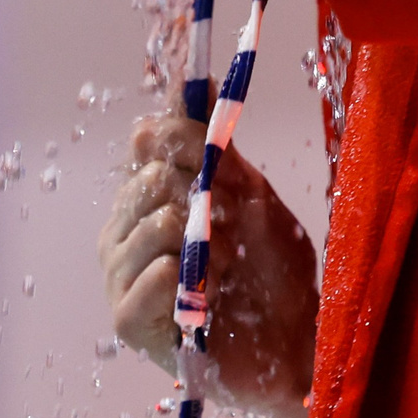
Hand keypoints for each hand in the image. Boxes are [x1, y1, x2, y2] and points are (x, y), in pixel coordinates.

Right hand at [98, 115, 318, 417]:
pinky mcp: (129, 320)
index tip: (225, 163)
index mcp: (146, 197)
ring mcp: (120, 276)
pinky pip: (154, 274)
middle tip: (236, 229)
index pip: (145, 138)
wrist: (298, 341)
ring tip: (229, 265)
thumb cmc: (273, 272)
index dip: (187, 140)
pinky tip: (212, 297)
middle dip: (208, 198)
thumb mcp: (251, 192)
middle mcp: (123, 232)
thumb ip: (216, 142)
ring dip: (210, 241)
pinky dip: (195, 279)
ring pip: (155, 222)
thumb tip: (195, 76)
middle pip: (149, 178)